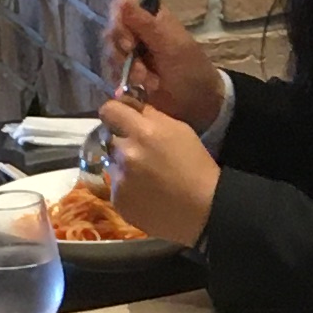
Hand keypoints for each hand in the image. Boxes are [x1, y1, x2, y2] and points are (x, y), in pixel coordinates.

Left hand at [99, 97, 218, 245]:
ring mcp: (119, 179)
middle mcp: (125, 153)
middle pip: (109, 137)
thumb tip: (129, 103)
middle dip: (122, 140)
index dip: (116, 113)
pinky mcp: (118, 201)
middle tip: (141, 151)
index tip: (123, 119)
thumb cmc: (196, 165)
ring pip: (111, 163)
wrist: (203, 209)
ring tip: (147, 177)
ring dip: (124, 165)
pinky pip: (116, 187)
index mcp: (142, 132)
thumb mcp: (180, 130)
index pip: (109, 110)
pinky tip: (146, 194)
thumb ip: (151, 115)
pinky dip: (128, 188)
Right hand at [105, 0, 223, 126]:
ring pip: (110, 54)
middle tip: (140, 71)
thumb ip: (147, 24)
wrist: (198, 104)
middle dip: (122, 54)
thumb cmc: (191, 70)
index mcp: (151, 17)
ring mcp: (131, 53)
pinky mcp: (127, 72)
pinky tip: (139, 89)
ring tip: (147, 83)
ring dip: (126, 70)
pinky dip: (122, 81)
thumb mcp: (172, 46)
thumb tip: (122, 3)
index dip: (118, 24)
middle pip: (111, 32)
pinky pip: (111, 72)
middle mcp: (138, 31)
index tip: (129, 44)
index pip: (121, 8)